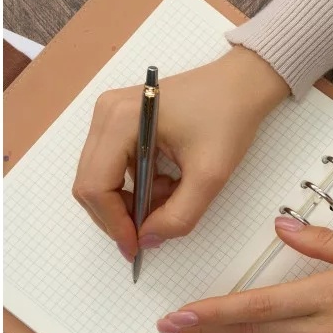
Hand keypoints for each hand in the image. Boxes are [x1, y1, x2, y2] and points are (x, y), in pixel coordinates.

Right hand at [72, 47, 288, 260]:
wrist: (241, 85)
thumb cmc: (228, 120)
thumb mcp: (209, 176)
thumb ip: (179, 215)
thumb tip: (148, 240)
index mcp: (121, 120)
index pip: (95, 185)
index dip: (113, 222)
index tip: (137, 247)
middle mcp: (105, 114)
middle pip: (90, 184)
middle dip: (118, 215)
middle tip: (151, 232)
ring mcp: (109, 117)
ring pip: (101, 178)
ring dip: (130, 202)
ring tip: (169, 197)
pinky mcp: (120, 122)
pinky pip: (114, 167)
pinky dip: (136, 187)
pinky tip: (166, 184)